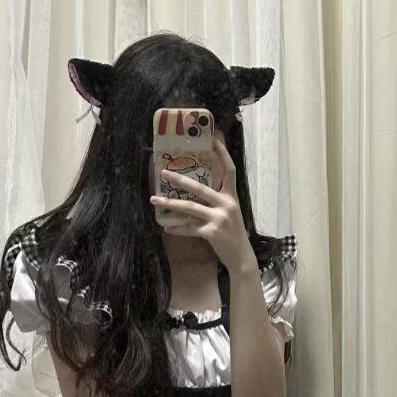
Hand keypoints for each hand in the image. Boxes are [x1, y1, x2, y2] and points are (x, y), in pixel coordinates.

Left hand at [150, 139, 256, 274]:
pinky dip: (177, 228)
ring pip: (190, 207)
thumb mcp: (230, 213)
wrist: (241, 256)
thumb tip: (195, 192)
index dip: (222, 154)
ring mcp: (219, 218)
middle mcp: (226, 204)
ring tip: (154, 200)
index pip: (229, 170)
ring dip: (170, 204)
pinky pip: (189, 228)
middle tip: (164, 173)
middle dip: (180, 179)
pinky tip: (166, 228)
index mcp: (231, 197)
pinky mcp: (212, 232)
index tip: (212, 140)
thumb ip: (216, 201)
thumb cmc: (232, 233)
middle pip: (200, 187)